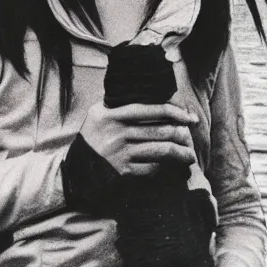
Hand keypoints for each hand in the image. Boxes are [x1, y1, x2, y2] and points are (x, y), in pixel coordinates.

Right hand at [80, 102, 197, 175]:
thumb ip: (120, 103)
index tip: (189, 117)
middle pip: (160, 131)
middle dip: (182, 135)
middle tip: (190, 137)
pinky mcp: (123, 171)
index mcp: (112, 114)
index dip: (175, 112)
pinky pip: (152, 168)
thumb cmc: (93, 137)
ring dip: (180, 153)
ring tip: (190, 155)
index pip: (151, 109)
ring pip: (160, 151)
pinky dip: (165, 167)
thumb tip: (154, 95)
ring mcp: (120, 153)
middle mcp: (116, 132)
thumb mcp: (99, 113)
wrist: (76, 169)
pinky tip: (172, 167)